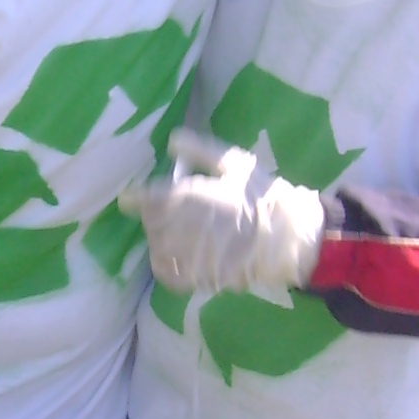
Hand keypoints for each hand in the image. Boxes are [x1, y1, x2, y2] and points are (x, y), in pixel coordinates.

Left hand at [120, 128, 324, 296]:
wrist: (290, 238)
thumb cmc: (264, 197)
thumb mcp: (234, 164)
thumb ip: (200, 151)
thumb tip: (172, 140)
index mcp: (190, 196)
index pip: (148, 199)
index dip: (134, 198)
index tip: (127, 198)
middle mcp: (183, 227)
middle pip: (151, 224)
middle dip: (153, 217)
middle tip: (163, 212)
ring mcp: (190, 256)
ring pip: (157, 249)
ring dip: (159, 240)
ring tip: (172, 233)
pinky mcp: (200, 278)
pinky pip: (169, 276)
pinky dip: (165, 267)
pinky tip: (174, 258)